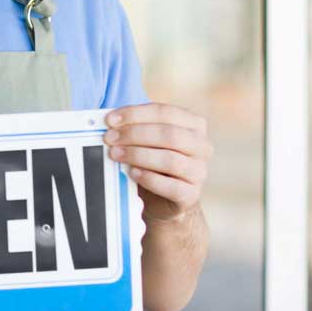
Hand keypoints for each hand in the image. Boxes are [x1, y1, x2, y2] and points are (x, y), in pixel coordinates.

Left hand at [104, 103, 211, 222]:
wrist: (162, 198)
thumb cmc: (152, 161)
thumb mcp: (145, 140)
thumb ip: (133, 127)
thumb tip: (109, 121)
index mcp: (193, 125)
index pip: (166, 112)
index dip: (136, 114)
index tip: (109, 120)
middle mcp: (202, 146)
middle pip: (169, 135)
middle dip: (135, 134)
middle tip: (110, 138)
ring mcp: (199, 172)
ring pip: (170, 160)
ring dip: (138, 155)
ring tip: (115, 154)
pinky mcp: (191, 195)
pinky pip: (172, 187)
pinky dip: (149, 178)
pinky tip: (132, 173)